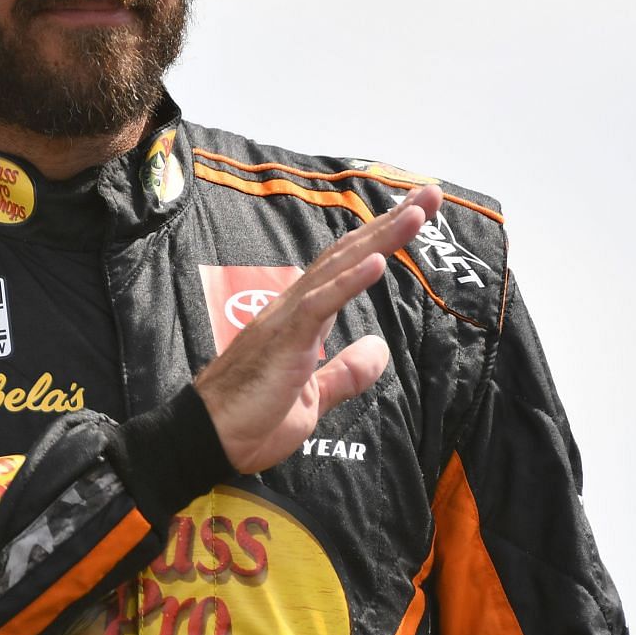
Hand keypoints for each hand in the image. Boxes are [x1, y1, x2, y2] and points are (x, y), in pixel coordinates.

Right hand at [195, 184, 442, 473]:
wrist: (204, 441)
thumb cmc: (249, 422)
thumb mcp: (313, 400)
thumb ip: (345, 373)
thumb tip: (379, 349)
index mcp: (302, 318)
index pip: (348, 266)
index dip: (383, 239)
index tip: (417, 214)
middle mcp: (294, 307)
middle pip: (349, 253)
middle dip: (392, 222)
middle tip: (430, 194)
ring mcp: (286, 319)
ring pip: (338, 267)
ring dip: (380, 238)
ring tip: (416, 213)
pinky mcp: (282, 340)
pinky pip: (319, 305)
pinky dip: (349, 282)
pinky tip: (377, 262)